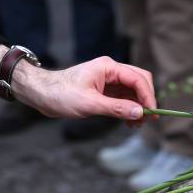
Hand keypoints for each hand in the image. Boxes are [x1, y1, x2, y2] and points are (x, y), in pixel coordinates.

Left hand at [0, 46, 156, 120]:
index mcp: (108, 68)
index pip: (138, 79)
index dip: (148, 96)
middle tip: (148, 119)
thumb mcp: (90, 104)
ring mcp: (108, 80)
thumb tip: (139, 112)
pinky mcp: (104, 90)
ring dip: (138, 107)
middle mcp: (111, 71)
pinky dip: (129, 109)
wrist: (41, 94)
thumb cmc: (60, 95)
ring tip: (136, 124)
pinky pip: (124, 98)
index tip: (151, 113)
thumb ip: (117, 108)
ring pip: (133, 91)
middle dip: (146, 100)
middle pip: (140, 81)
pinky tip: (128, 122)